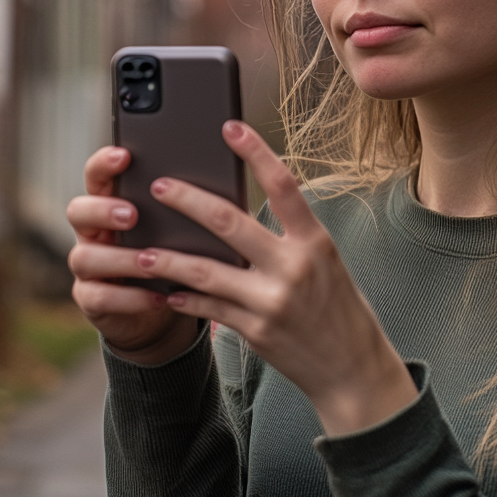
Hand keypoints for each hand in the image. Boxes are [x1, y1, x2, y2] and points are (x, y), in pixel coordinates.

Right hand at [67, 146, 199, 363]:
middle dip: (103, 210)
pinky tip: (158, 296)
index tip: (126, 155)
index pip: (97, 174)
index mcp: (113, 202)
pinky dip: (130, 297)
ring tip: (151, 260)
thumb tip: (221, 179)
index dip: (105, 163)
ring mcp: (88, 267)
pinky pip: (99, 297)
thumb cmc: (178, 251)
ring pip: (85, 257)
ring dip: (121, 258)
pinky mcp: (92, 299)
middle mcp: (93, 231)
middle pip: (78, 211)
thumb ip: (186, 203)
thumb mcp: (183, 225)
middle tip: (133, 214)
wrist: (167, 303)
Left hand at [134, 121, 417, 435]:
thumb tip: (241, 214)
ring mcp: (271, 300)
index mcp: (316, 241)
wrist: (354, 369)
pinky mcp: (254, 331)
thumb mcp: (326, 263)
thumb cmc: (340, 309)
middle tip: (159, 185)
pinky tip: (166, 293)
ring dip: (167, 258)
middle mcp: (294, 266)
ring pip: (205, 270)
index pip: (283, 184)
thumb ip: (290, 239)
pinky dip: (184, 299)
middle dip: (187, 200)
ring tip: (141, 250)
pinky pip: (209, 308)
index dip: (256, 152)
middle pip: (229, 222)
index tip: (230, 127)